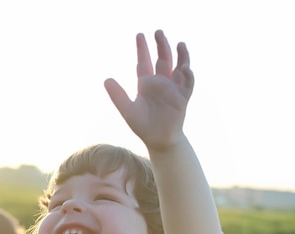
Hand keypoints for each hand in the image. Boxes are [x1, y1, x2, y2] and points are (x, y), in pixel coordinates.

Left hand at [104, 30, 193, 150]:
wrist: (159, 141)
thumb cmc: (143, 126)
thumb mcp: (128, 110)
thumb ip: (118, 95)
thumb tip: (106, 79)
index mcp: (146, 84)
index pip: (144, 62)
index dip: (142, 49)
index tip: (140, 35)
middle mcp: (160, 83)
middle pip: (163, 59)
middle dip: (161, 45)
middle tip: (158, 31)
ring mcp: (173, 89)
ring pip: (179, 67)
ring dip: (181, 56)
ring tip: (180, 43)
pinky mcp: (183, 98)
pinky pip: (187, 84)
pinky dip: (187, 76)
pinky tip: (184, 68)